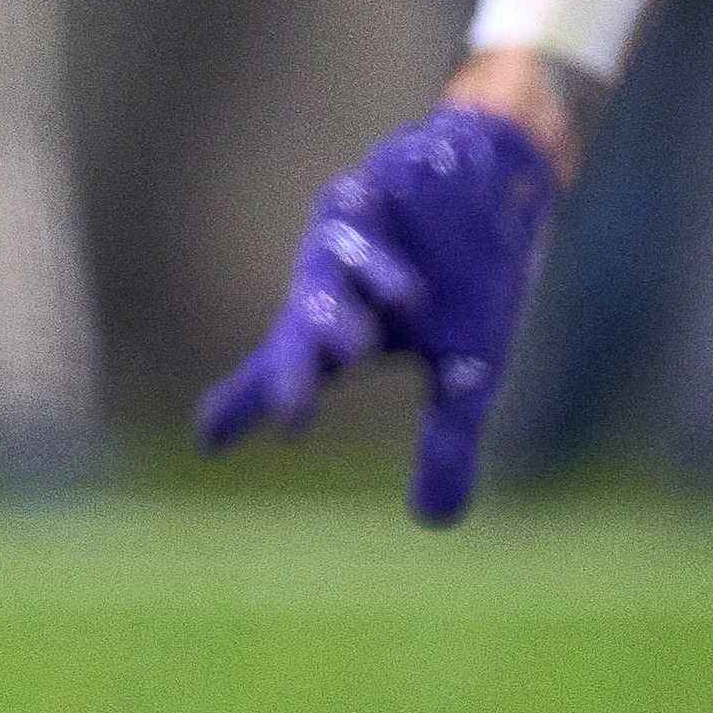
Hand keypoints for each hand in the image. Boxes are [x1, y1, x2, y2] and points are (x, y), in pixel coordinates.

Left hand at [193, 103, 556, 525]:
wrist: (505, 190)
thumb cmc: (472, 282)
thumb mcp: (467, 373)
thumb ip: (445, 442)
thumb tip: (432, 523)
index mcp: (344, 331)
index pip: (285, 374)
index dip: (246, 405)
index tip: (207, 443)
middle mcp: (333, 285)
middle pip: (297, 334)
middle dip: (289, 376)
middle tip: (291, 418)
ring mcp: (348, 235)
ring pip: (323, 274)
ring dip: (335, 313)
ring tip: (353, 351)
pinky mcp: (374, 189)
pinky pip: (363, 224)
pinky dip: (380, 259)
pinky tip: (405, 293)